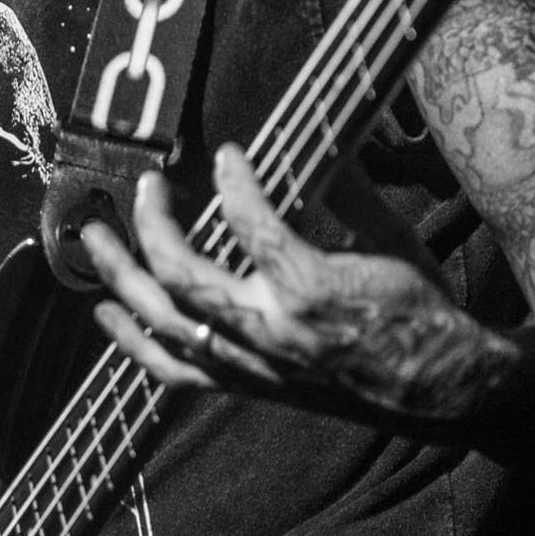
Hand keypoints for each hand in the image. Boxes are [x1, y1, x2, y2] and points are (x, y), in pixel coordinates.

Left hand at [83, 144, 515, 432]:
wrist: (442, 390)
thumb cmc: (423, 311)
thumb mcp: (396, 242)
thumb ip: (351, 194)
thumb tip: (324, 146)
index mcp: (312, 289)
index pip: (251, 223)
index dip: (232, 181)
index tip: (225, 154)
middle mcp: (272, 331)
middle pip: (183, 276)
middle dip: (151, 225)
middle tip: (145, 186)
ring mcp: (253, 363)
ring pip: (165, 324)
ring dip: (122, 277)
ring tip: (92, 239)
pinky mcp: (249, 383)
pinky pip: (176, 369)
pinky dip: (134, 342)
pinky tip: (108, 314)